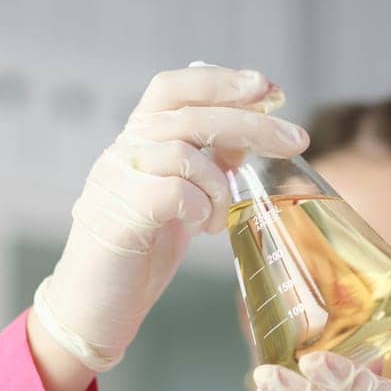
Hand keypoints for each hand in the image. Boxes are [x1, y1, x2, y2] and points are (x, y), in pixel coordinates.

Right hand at [33, 66, 307, 375]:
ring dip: (219, 185)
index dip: (221, 80)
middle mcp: (121, 151)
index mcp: (136, 141)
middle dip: (251, 124)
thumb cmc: (141, 256)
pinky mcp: (116, 215)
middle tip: (296, 140)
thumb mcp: (182, 203)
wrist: (95, 310)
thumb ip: (206, 167)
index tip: (268, 88)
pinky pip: (174, 192)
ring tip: (220, 218)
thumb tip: (246, 139)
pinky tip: (200, 229)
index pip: (174, 87)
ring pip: (182, 152)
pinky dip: (200, 208)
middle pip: (190, 114)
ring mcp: (114, 180)